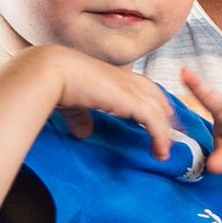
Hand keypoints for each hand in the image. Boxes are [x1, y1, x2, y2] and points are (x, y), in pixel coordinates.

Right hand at [15, 43, 183, 162]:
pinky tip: (159, 152)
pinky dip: (160, 137)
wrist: (51, 70)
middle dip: (167, 117)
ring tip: (164, 152)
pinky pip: (154, 121)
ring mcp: (129, 88)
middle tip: (170, 137)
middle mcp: (125, 79)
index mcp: (113, 76)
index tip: (158, 121)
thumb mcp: (73, 103)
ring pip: (159, 111)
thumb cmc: (55, 81)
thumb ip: (81, 117)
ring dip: (165, 133)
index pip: (143, 87)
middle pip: (157, 96)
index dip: (152, 103)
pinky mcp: (129, 99)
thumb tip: (83, 132)